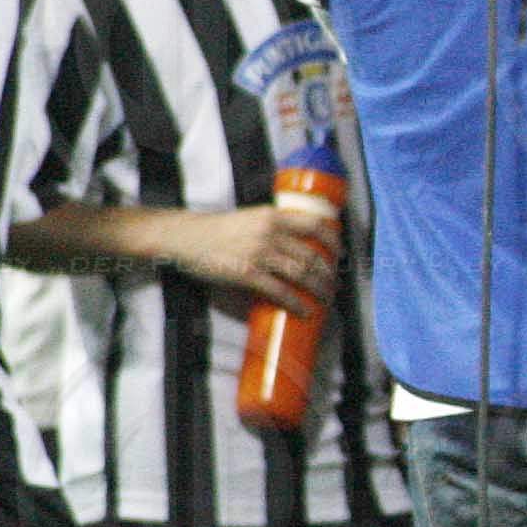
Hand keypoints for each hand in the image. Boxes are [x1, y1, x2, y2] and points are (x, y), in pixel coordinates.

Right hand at [168, 203, 339, 320]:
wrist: (186, 237)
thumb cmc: (217, 229)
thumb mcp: (250, 219)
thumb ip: (272, 228)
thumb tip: (296, 246)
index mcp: (273, 216)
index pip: (315, 225)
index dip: (333, 241)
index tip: (341, 253)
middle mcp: (270, 233)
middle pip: (312, 255)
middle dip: (328, 273)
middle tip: (335, 284)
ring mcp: (260, 253)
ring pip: (302, 274)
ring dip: (319, 289)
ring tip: (326, 299)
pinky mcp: (248, 273)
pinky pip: (280, 291)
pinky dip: (296, 303)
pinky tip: (304, 311)